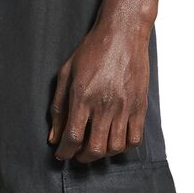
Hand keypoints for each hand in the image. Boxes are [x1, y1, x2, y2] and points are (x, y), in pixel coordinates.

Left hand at [49, 16, 149, 162]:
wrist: (123, 35)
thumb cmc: (92, 50)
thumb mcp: (66, 74)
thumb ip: (58, 107)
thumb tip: (54, 136)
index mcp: (83, 97)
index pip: (73, 137)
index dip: (65, 152)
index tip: (62, 154)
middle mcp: (105, 105)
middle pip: (95, 148)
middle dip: (82, 157)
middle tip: (77, 154)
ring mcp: (125, 107)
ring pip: (115, 147)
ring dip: (102, 154)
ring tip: (95, 146)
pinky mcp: (140, 106)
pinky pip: (135, 138)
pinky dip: (123, 146)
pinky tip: (114, 140)